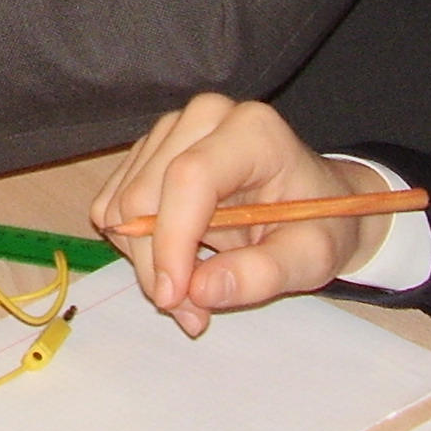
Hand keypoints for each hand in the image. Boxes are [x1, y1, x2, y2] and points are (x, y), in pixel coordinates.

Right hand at [89, 93, 393, 335]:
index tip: (176, 297)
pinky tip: (173, 259)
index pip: (190, 177)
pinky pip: (112, 206)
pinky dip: (134, 246)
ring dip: (145, 261)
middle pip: (144, 194)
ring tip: (190, 290)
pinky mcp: (146, 151)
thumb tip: (199, 291)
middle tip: (192, 313)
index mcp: (253, 131)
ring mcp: (170, 130)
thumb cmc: (318, 225)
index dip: (173, 241)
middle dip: (157, 264)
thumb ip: (262, 275)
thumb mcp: (312, 259)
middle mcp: (204, 117)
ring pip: (121, 205)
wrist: (311, 200)